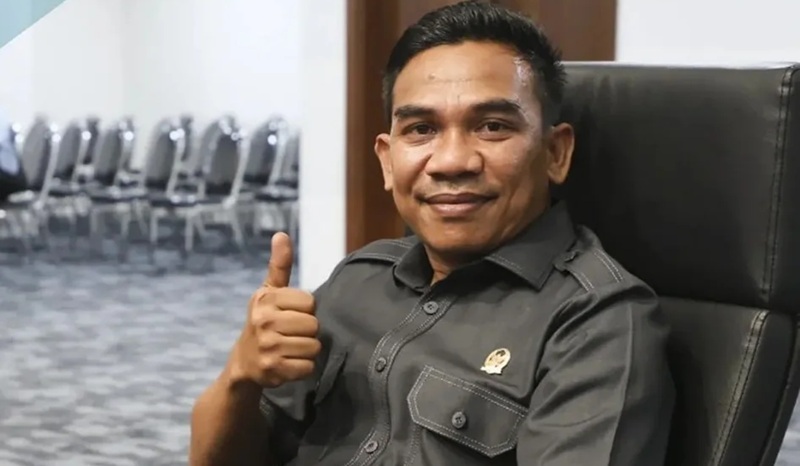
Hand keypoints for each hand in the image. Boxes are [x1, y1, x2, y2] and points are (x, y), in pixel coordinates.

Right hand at [229, 232, 319, 387]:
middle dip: (307, 332)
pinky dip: (303, 368)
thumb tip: (282, 234)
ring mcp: (268, 347)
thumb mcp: (268, 292)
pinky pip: (308, 367)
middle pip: (313, 325)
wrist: (244, 364)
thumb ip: (279, 265)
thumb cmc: (264, 322)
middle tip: (290, 335)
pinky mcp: (273, 370)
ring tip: (289, 349)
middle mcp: (264, 321)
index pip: (310, 303)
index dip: (305, 311)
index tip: (289, 316)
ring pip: (313, 347)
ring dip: (306, 351)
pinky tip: (288, 364)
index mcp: (265, 299)